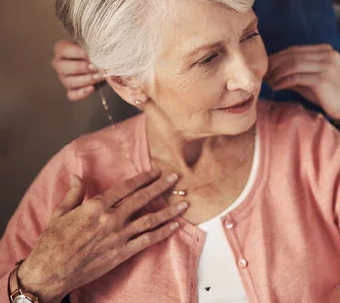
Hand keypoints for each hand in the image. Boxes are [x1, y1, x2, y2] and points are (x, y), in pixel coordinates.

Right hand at [18, 171, 187, 301]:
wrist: (49, 272)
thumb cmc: (51, 244)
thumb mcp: (59, 214)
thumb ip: (73, 194)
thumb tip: (76, 176)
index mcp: (95, 206)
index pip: (126, 187)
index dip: (143, 178)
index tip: (156, 172)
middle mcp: (110, 219)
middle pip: (142, 198)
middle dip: (161, 186)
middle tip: (175, 177)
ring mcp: (118, 236)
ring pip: (150, 219)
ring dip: (169, 210)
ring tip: (184, 202)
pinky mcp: (121, 253)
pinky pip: (147, 240)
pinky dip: (163, 232)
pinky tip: (175, 225)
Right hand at [51, 39, 103, 100]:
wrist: (105, 63)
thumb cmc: (98, 51)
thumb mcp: (96, 46)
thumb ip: (95, 48)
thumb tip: (100, 54)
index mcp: (63, 49)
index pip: (63, 49)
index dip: (75, 52)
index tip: (88, 54)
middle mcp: (60, 64)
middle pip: (62, 67)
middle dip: (80, 67)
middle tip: (94, 67)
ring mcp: (65, 78)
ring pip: (68, 81)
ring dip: (85, 80)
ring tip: (99, 76)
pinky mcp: (72, 90)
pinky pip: (72, 94)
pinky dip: (81, 93)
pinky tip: (92, 88)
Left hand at [266, 44, 339, 119]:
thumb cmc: (326, 94)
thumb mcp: (309, 79)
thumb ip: (293, 71)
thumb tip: (269, 70)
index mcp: (325, 50)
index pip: (295, 50)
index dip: (277, 57)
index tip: (265, 66)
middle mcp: (328, 54)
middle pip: (293, 56)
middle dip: (275, 65)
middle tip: (264, 74)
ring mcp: (327, 65)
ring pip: (293, 65)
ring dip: (277, 74)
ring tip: (269, 82)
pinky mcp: (323, 79)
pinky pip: (297, 77)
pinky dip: (284, 82)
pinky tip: (276, 87)